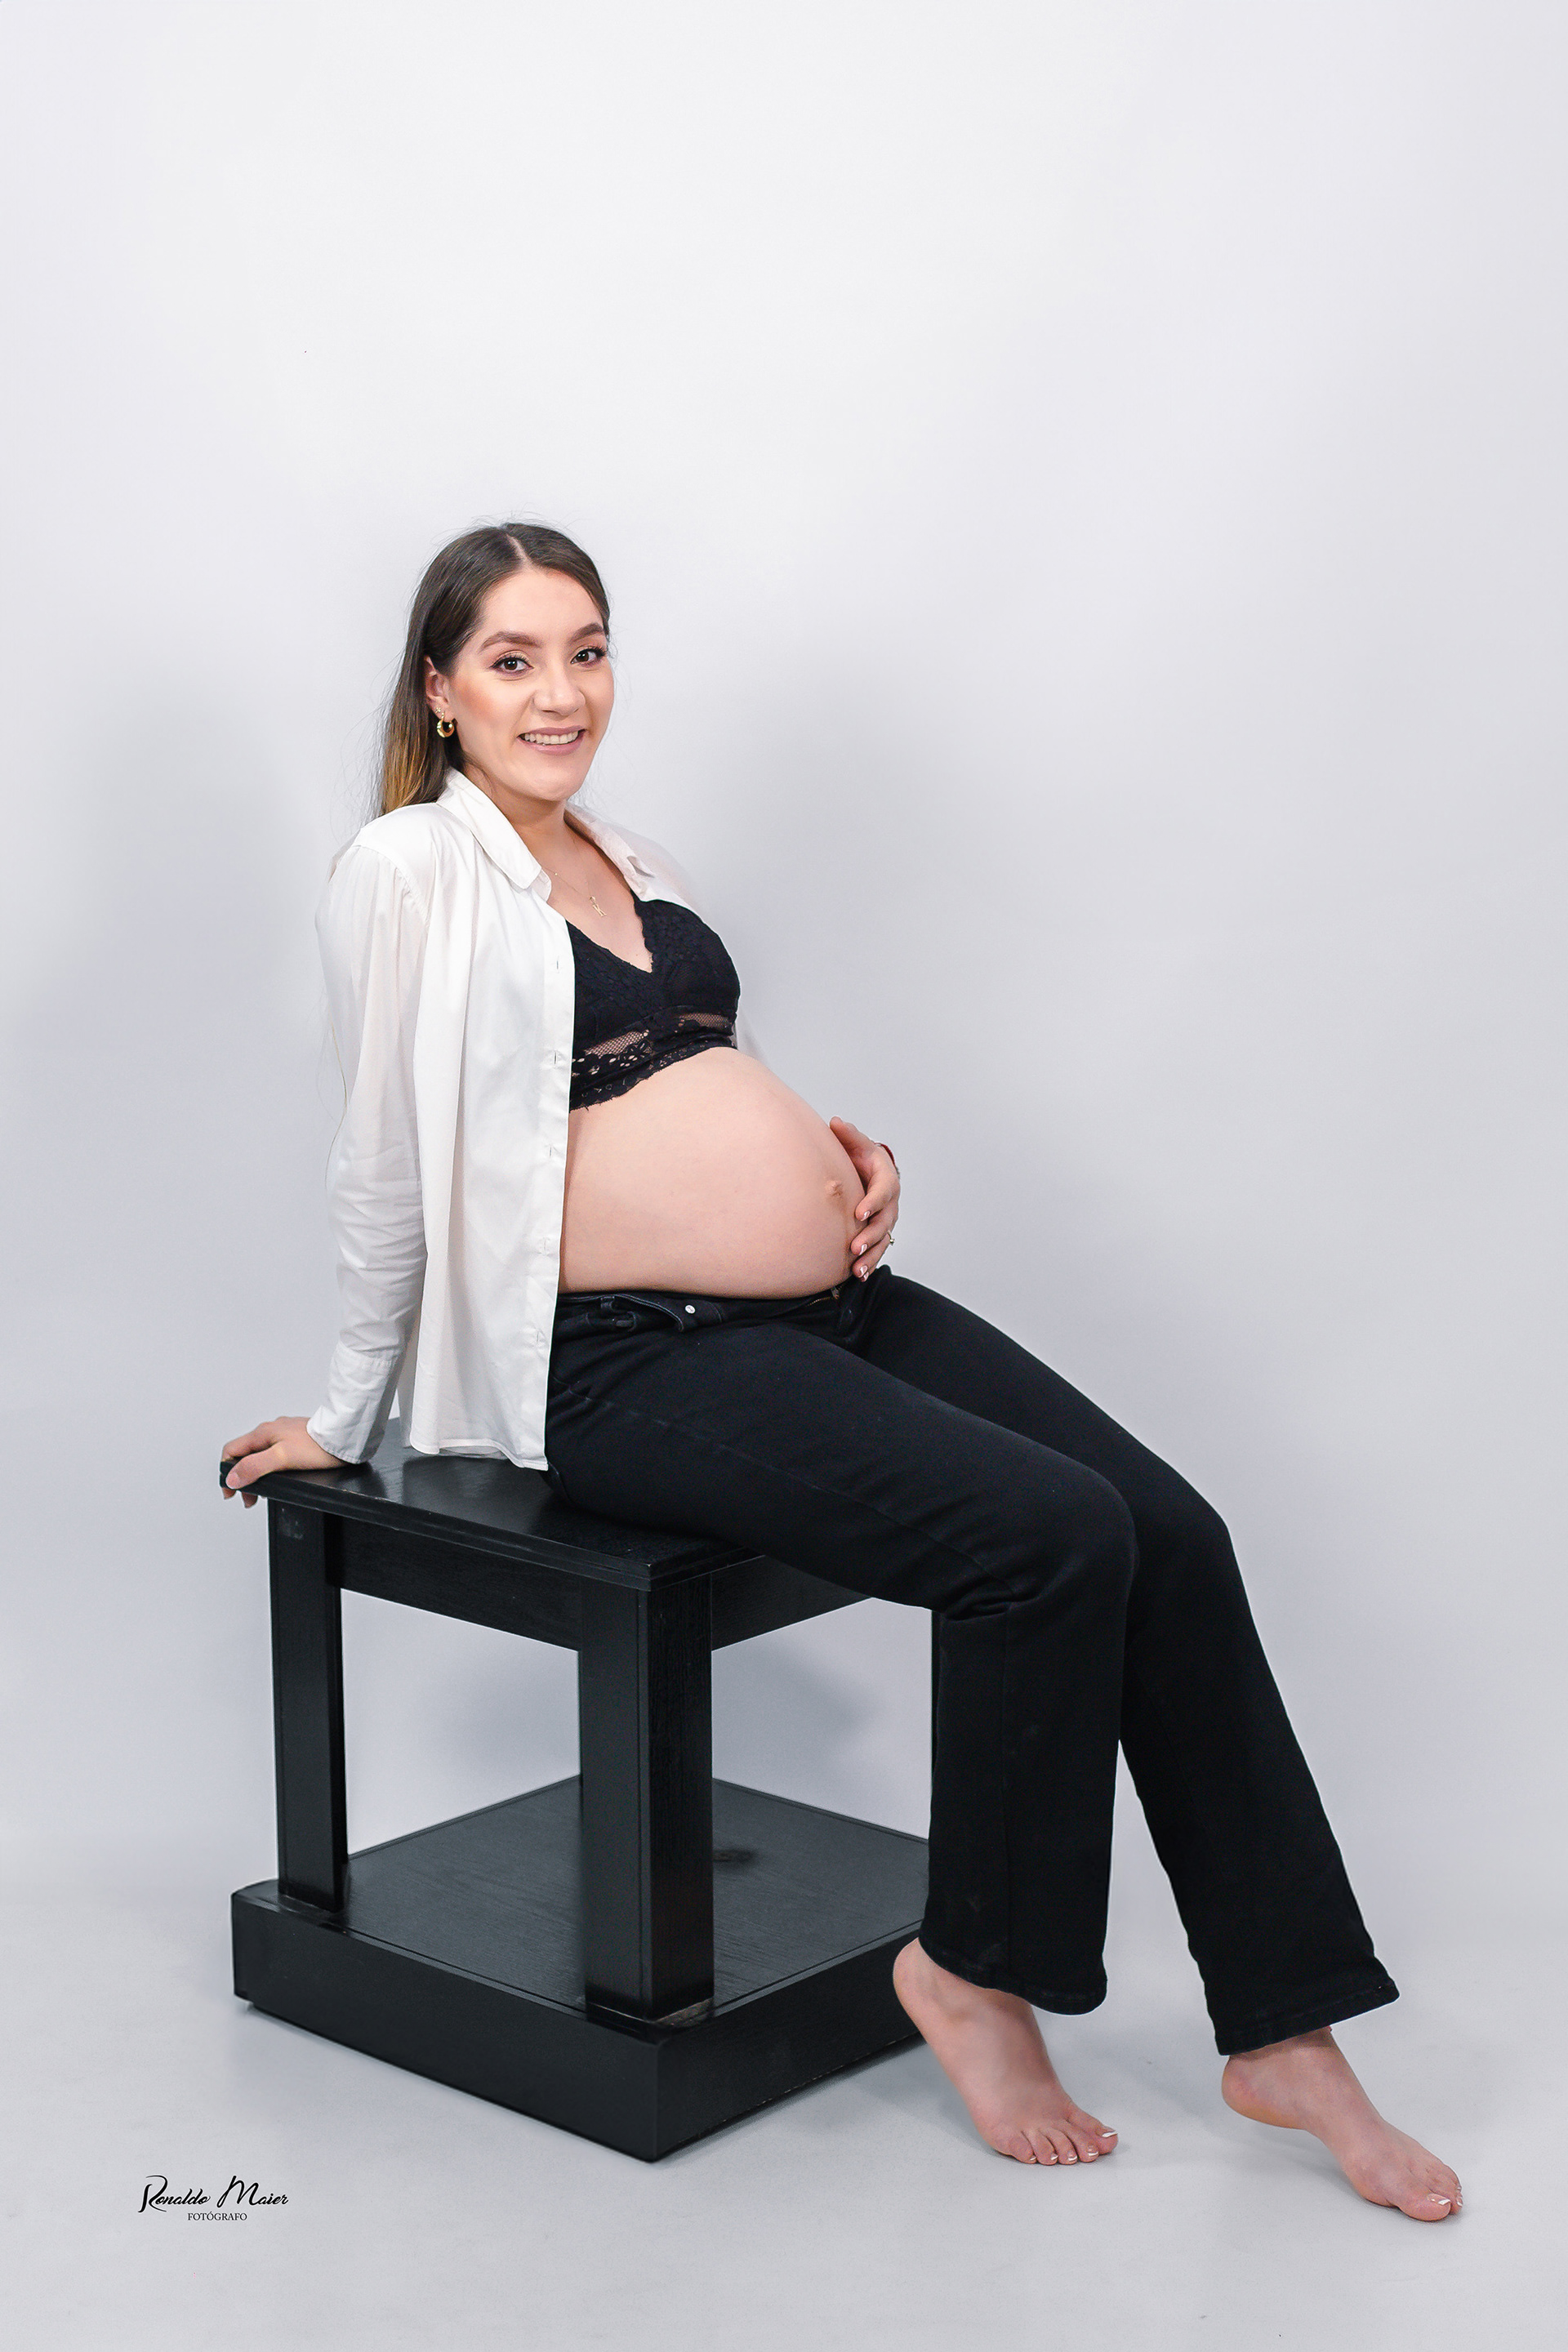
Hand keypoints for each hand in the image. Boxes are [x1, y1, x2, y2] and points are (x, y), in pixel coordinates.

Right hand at [221, 1418, 347, 1508]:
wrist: (343, 1439)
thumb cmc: (317, 1446)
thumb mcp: (281, 1458)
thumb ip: (254, 1467)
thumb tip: (232, 1478)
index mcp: (263, 1433)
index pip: (231, 1451)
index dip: (226, 1473)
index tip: (230, 1491)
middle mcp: (271, 1431)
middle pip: (244, 1455)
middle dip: (242, 1478)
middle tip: (249, 1498)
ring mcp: (284, 1434)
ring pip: (260, 1455)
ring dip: (255, 1475)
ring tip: (261, 1492)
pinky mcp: (297, 1440)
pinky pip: (274, 1454)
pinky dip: (269, 1469)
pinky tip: (277, 1478)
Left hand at [830, 1117, 900, 1279]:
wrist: (867, 1171)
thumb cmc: (861, 1157)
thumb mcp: (857, 1144)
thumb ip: (848, 1136)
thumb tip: (836, 1123)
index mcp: (887, 1179)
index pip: (884, 1192)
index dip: (873, 1203)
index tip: (859, 1213)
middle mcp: (890, 1203)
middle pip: (884, 1222)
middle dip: (870, 1236)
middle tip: (854, 1247)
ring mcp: (886, 1220)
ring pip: (882, 1240)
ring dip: (871, 1255)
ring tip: (857, 1269)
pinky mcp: (879, 1232)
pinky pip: (877, 1250)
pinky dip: (869, 1262)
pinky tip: (858, 1275)